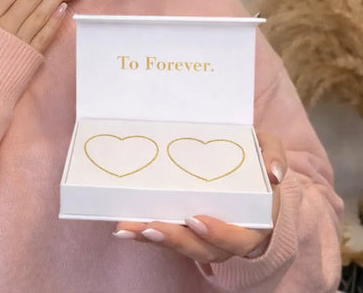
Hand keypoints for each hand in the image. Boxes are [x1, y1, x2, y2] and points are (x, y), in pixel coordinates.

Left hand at [113, 131, 285, 262]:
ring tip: (127, 228)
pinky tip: (123, 227)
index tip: (195, 220)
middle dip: (176, 240)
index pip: (240, 238)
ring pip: (181, 247)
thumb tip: (273, 173)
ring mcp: (205, 236)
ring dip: (153, 239)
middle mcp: (230, 237)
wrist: (245, 166)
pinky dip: (144, 234)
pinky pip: (166, 236)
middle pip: (204, 249)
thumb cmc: (255, 158)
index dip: (219, 233)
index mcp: (255, 221)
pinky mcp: (185, 229)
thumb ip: (273, 154)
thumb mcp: (267, 147)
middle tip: (150, 226)